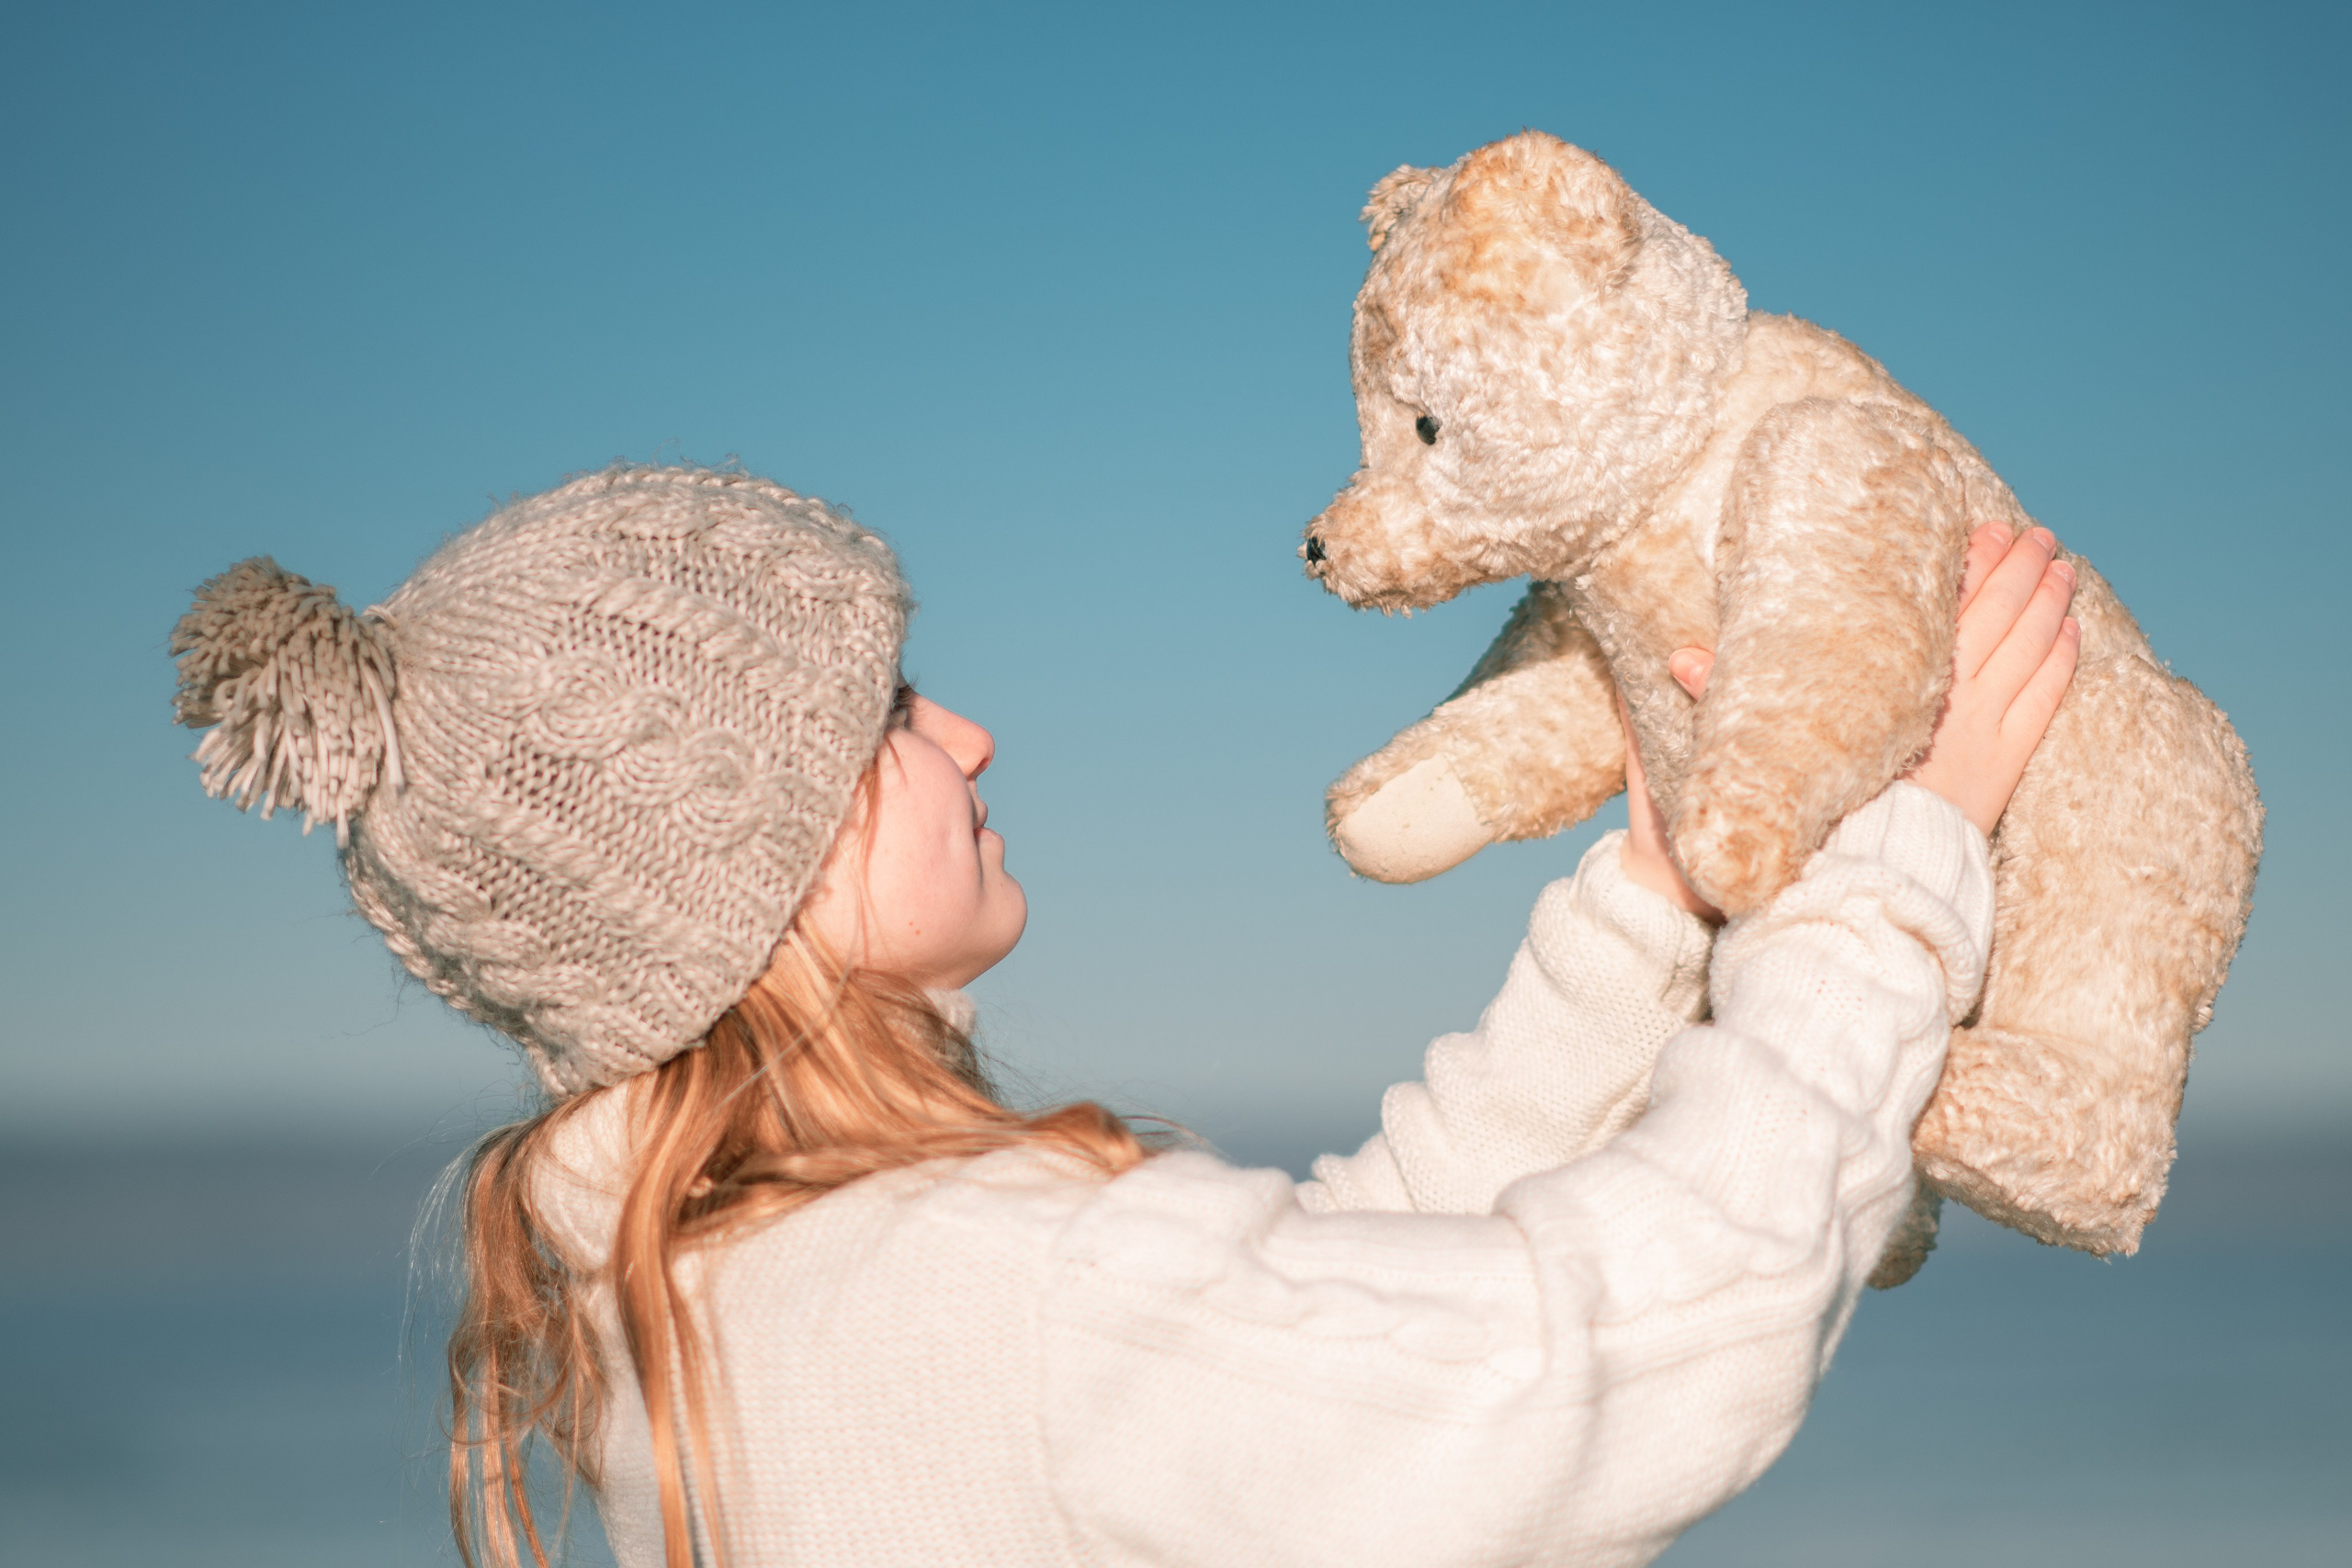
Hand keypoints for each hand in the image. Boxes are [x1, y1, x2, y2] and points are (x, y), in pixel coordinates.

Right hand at [1623, 523, 2077, 908]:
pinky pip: (2046, 702)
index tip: (1983, 529)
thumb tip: (1675, 656)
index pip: (1946, 608)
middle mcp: (1951, 705)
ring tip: (2060, 566)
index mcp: (1901, 690)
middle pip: (1999, 618)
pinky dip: (2062, 663)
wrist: (1863, 888)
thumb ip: (1722, 703)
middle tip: (2032, 534)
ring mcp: (1987, 736)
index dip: (1969, 564)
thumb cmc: (1813, 818)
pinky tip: (2071, 634)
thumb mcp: (1768, 758)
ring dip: (2048, 604)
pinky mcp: (2004, 770)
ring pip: (2031, 651)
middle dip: (2019, 570)